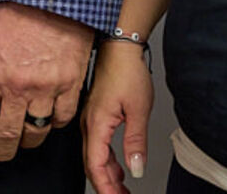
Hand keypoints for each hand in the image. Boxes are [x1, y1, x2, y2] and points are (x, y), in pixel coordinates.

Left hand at [0, 1, 94, 162]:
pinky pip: (61, 119)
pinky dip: (54, 125)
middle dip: (0, 151)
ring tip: (22, 141)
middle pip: (6, 135)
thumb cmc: (18, 13)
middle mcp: (17, 86)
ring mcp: (45, 87)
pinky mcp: (70, 84)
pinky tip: (48, 120)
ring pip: (35, 132)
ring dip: (27, 142)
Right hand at [82, 41, 152, 192]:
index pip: (95, 166)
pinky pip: (97, 145)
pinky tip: (118, 168)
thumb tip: (135, 170)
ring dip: (107, 175)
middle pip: (92, 164)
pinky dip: (106, 161)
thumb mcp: (138, 110)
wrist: (120, 47)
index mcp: (96, 125)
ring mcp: (90, 120)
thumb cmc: (127, 72)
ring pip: (94, 156)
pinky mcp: (95, 115)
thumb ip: (136, 143)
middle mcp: (88, 124)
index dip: (105, 187)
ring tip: (122, 188)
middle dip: (106, 185)